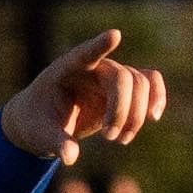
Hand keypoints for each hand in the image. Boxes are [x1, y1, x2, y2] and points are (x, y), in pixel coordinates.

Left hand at [0, 29, 168, 165]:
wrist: (43, 122)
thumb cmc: (36, 124)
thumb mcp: (39, 135)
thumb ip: (54, 142)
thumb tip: (70, 156)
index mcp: (65, 70)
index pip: (84, 54)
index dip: (99, 46)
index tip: (115, 35)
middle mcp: (92, 68)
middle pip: (122, 77)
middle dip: (122, 110)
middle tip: (109, 138)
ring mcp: (109, 76)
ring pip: (139, 83)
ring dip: (136, 115)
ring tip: (120, 140)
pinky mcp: (121, 88)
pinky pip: (148, 82)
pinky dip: (156, 97)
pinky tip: (154, 117)